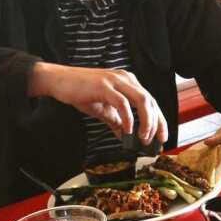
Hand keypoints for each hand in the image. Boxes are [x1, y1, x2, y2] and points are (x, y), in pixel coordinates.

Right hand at [29, 62, 167, 145]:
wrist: (58, 80)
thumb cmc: (80, 92)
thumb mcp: (103, 109)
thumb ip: (116, 121)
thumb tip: (126, 137)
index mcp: (128, 82)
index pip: (151, 101)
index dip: (159, 120)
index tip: (162, 137)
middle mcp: (125, 79)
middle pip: (151, 101)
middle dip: (156, 123)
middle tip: (154, 141)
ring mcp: (115, 81)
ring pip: (141, 100)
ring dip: (146, 122)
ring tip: (143, 138)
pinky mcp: (104, 86)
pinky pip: (122, 103)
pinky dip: (128, 119)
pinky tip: (127, 131)